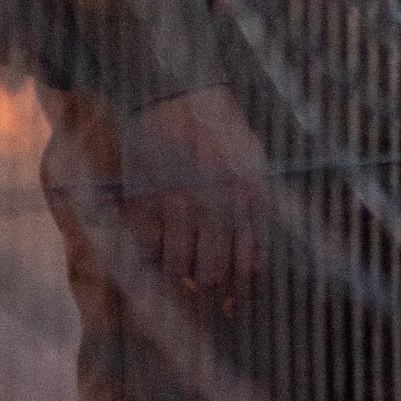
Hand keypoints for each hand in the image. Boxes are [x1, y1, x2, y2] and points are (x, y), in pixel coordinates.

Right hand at [117, 86, 269, 294]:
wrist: (175, 91)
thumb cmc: (221, 130)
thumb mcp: (253, 163)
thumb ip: (256, 212)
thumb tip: (252, 268)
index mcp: (249, 195)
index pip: (248, 265)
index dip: (240, 294)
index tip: (233, 309)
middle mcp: (215, 202)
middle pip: (210, 274)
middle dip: (207, 283)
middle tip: (201, 279)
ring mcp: (176, 201)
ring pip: (177, 268)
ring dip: (178, 271)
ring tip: (179, 259)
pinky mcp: (144, 197)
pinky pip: (147, 248)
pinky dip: (150, 256)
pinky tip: (155, 247)